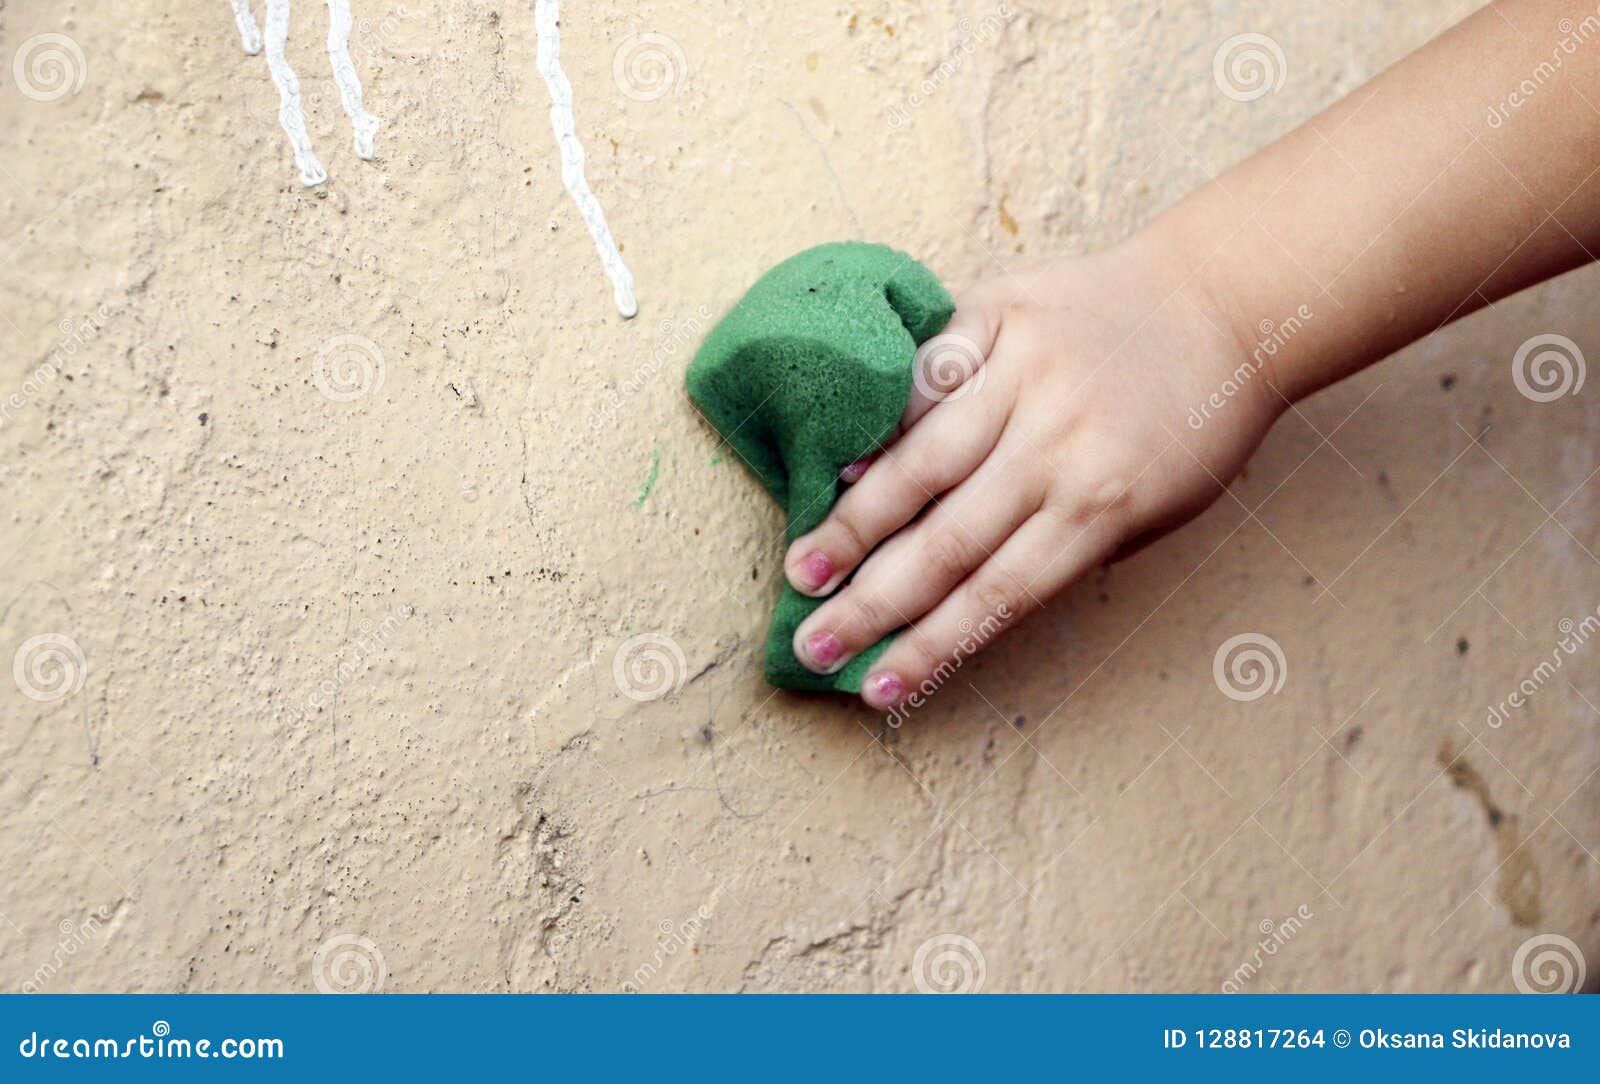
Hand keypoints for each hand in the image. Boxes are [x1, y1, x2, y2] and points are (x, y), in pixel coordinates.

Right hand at [782, 231, 1285, 711]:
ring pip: (921, 460)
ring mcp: (1026, 374)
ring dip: (853, 523)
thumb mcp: (1158, 508)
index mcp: (1104, 503)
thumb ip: (1069, 546)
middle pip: (947, 540)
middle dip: (872, 601)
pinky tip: (837, 468)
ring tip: (804, 568)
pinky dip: (881, 424)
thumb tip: (966, 586)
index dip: (930, 648)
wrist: (1225, 297)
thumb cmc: (1191, 422)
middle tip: (811, 641)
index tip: (875, 688)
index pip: (998, 595)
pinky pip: (925, 377)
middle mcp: (1059, 443)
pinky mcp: (1002, 315)